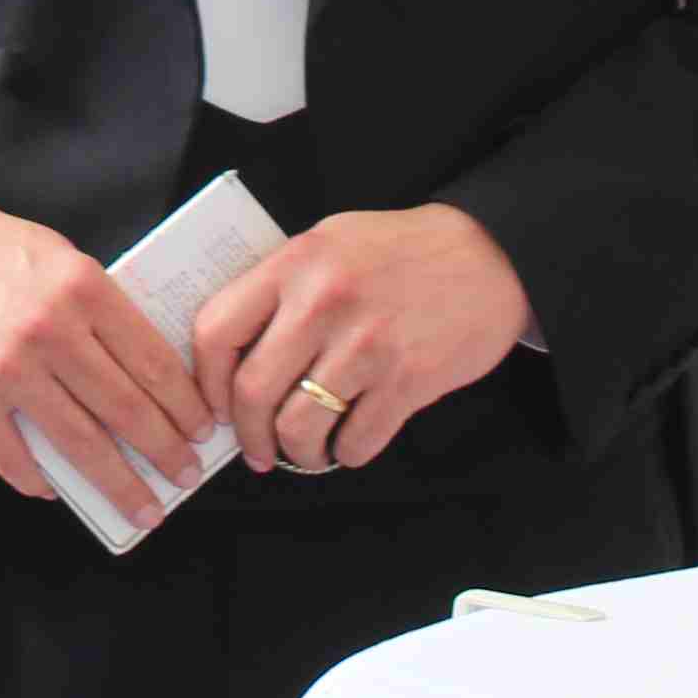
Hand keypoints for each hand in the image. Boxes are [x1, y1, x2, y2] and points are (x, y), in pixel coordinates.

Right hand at [0, 196, 216, 534]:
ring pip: (79, 443)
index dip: (185, 405)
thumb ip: (101, 311)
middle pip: (125, 409)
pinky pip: (13, 456)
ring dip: (118, 484)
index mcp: (81, 286)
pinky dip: (39, 481)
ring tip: (144, 508)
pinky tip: (57, 491)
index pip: (152, 361)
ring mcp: (4, 368)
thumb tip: (148, 379)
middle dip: (164, 452)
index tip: (202, 429)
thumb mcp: (60, 260)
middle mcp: (47, 329)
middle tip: (186, 475)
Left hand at [192, 203, 532, 476]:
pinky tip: (352, 439)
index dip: (206, 382)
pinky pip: (356, 442)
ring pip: (300, 427)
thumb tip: (235, 356)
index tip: (216, 407)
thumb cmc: (403, 252)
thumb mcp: (330, 244)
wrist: (491, 254)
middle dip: (249, 436)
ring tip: (307, 450)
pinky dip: (347, 453)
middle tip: (257, 450)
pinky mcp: (408, 380)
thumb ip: (282, 288)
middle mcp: (324, 302)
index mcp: (295, 264)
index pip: (216, 331)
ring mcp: (366, 344)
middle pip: (253, 392)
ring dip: (297, 453)